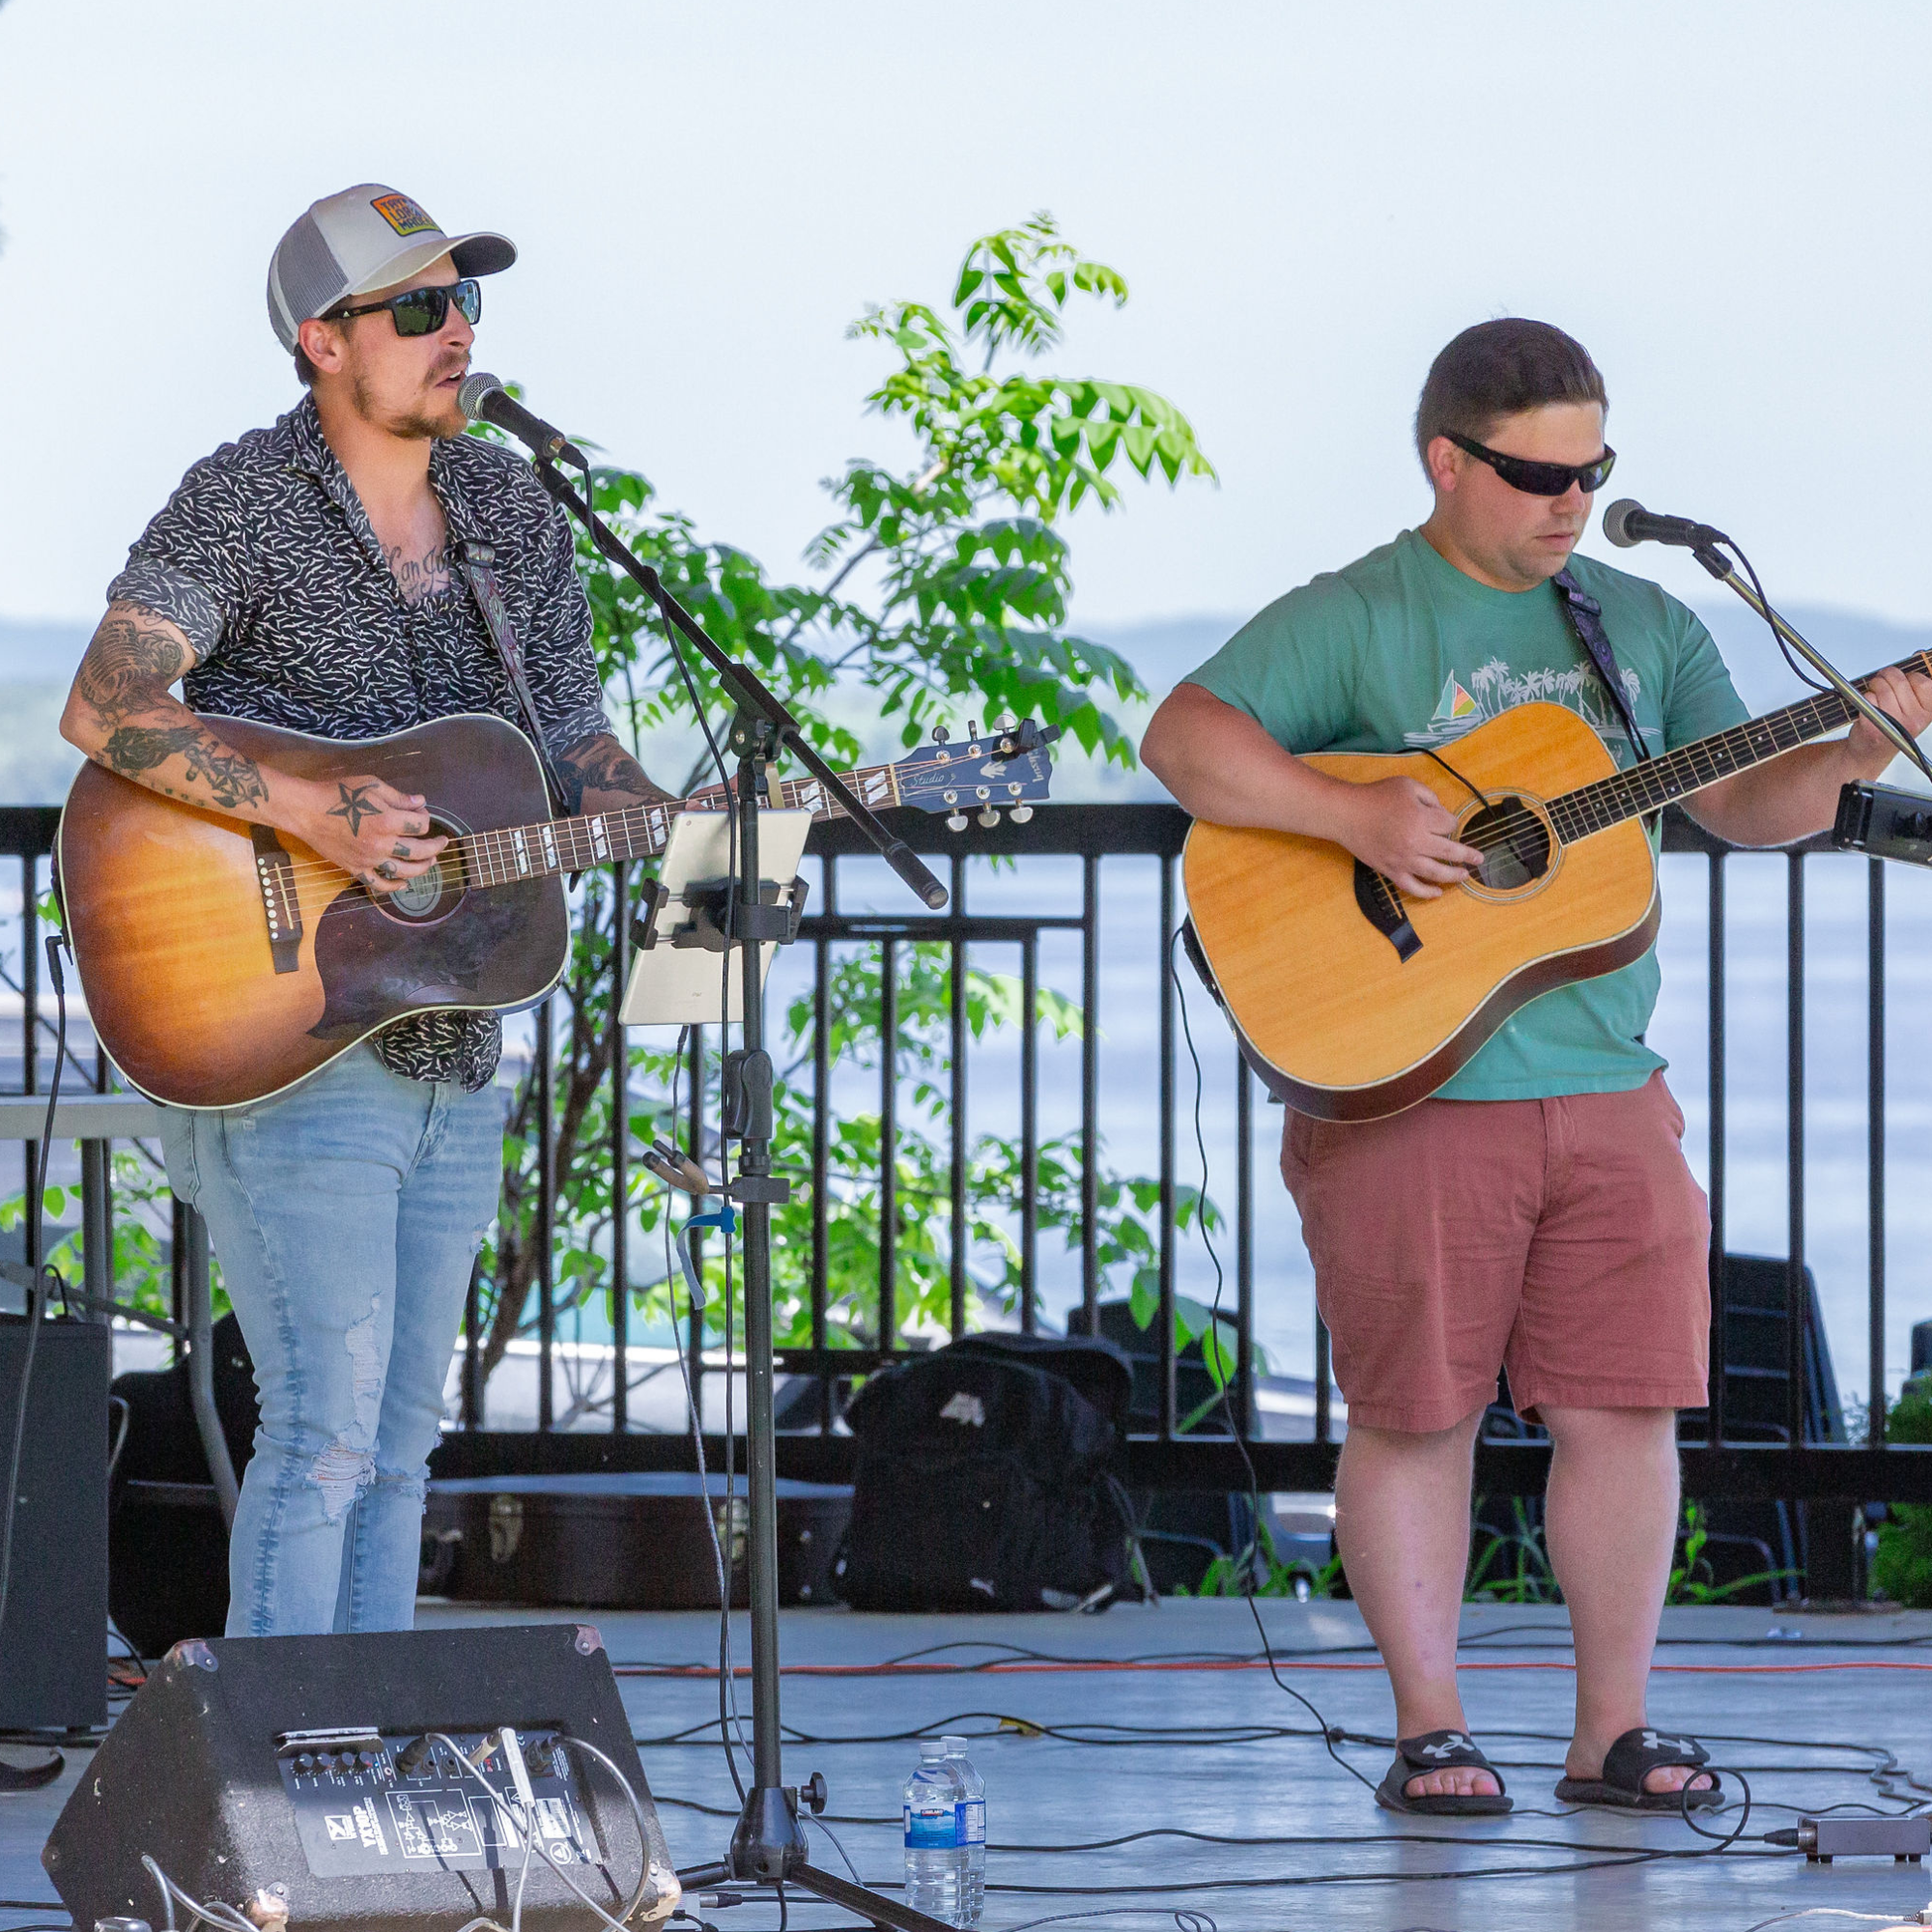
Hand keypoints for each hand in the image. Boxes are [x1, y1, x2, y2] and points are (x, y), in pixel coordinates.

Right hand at [291, 774, 448, 895]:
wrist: (306, 811)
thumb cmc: (338, 793)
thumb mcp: (371, 785)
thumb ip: (399, 797)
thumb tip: (421, 802)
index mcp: (387, 820)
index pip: (420, 824)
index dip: (426, 817)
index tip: (422, 812)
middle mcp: (382, 843)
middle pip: (420, 851)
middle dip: (436, 846)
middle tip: (443, 842)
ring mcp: (369, 859)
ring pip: (405, 871)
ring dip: (422, 868)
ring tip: (431, 862)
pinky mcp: (356, 869)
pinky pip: (378, 884)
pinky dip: (394, 886)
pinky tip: (404, 884)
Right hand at [1328, 775, 1483, 898]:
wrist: (1346, 814)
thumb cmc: (1376, 796)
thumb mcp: (1407, 785)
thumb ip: (1430, 797)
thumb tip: (1442, 814)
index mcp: (1421, 819)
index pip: (1449, 825)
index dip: (1451, 821)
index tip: (1445, 820)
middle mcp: (1415, 842)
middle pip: (1450, 852)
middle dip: (1468, 855)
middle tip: (1479, 858)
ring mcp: (1403, 859)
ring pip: (1436, 873)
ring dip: (1454, 876)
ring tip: (1465, 876)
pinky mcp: (1391, 870)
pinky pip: (1412, 887)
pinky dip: (1426, 892)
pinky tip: (1438, 893)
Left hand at [1846, 665, 1931, 772]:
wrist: (1869, 751)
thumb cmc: (1890, 723)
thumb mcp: (1912, 703)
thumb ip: (1916, 681)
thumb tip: (1920, 652)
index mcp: (1928, 711)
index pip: (1922, 681)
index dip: (1909, 677)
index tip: (1903, 684)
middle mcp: (1915, 720)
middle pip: (1899, 680)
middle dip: (1886, 676)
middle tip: (1882, 682)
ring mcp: (1895, 725)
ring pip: (1882, 687)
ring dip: (1874, 685)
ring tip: (1874, 693)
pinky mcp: (1874, 727)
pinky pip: (1867, 698)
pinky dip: (1864, 698)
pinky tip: (1867, 708)